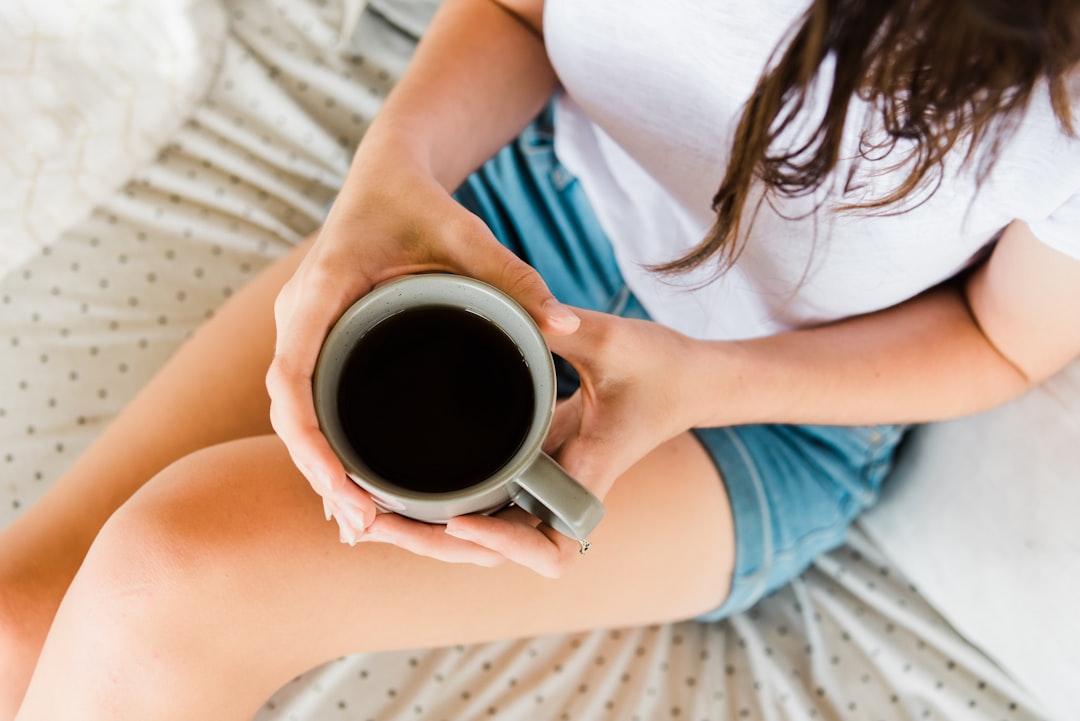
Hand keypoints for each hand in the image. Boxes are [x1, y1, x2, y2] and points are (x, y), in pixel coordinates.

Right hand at [265, 138, 580, 541]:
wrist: (386, 174)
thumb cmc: (420, 202)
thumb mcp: (466, 234)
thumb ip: (513, 276)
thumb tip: (565, 325)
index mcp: (324, 288)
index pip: (291, 373)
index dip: (308, 436)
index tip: (340, 483)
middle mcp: (301, 314)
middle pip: (287, 406)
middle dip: (316, 469)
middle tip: (360, 524)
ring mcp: (304, 327)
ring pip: (294, 410)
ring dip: (316, 466)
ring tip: (357, 523)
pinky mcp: (319, 337)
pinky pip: (308, 398)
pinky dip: (322, 444)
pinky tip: (346, 488)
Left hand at [352, 310, 704, 576]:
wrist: (694, 380)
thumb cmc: (665, 366)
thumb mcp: (612, 339)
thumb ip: (559, 325)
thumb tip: (508, 310)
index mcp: (588, 474)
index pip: (547, 545)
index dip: (500, 544)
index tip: (458, 517)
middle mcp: (565, 490)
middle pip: (497, 550)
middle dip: (438, 546)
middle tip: (375, 523)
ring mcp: (550, 483)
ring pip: (489, 534)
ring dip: (435, 534)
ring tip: (373, 516)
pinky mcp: (540, 465)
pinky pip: (491, 499)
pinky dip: (450, 505)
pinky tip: (404, 490)